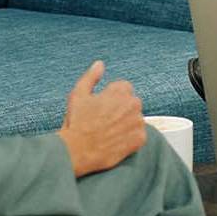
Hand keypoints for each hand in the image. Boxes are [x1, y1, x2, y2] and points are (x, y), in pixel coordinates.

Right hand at [57, 60, 145, 176]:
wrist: (77, 151)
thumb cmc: (76, 123)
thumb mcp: (78, 94)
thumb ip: (91, 77)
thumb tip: (100, 65)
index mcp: (120, 91)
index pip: (124, 88)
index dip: (111, 98)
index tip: (102, 107)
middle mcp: (133, 104)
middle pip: (131, 103)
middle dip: (120, 109)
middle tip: (104, 121)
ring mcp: (138, 122)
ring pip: (135, 119)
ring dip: (126, 123)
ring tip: (108, 131)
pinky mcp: (140, 139)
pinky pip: (138, 135)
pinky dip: (129, 138)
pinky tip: (115, 140)